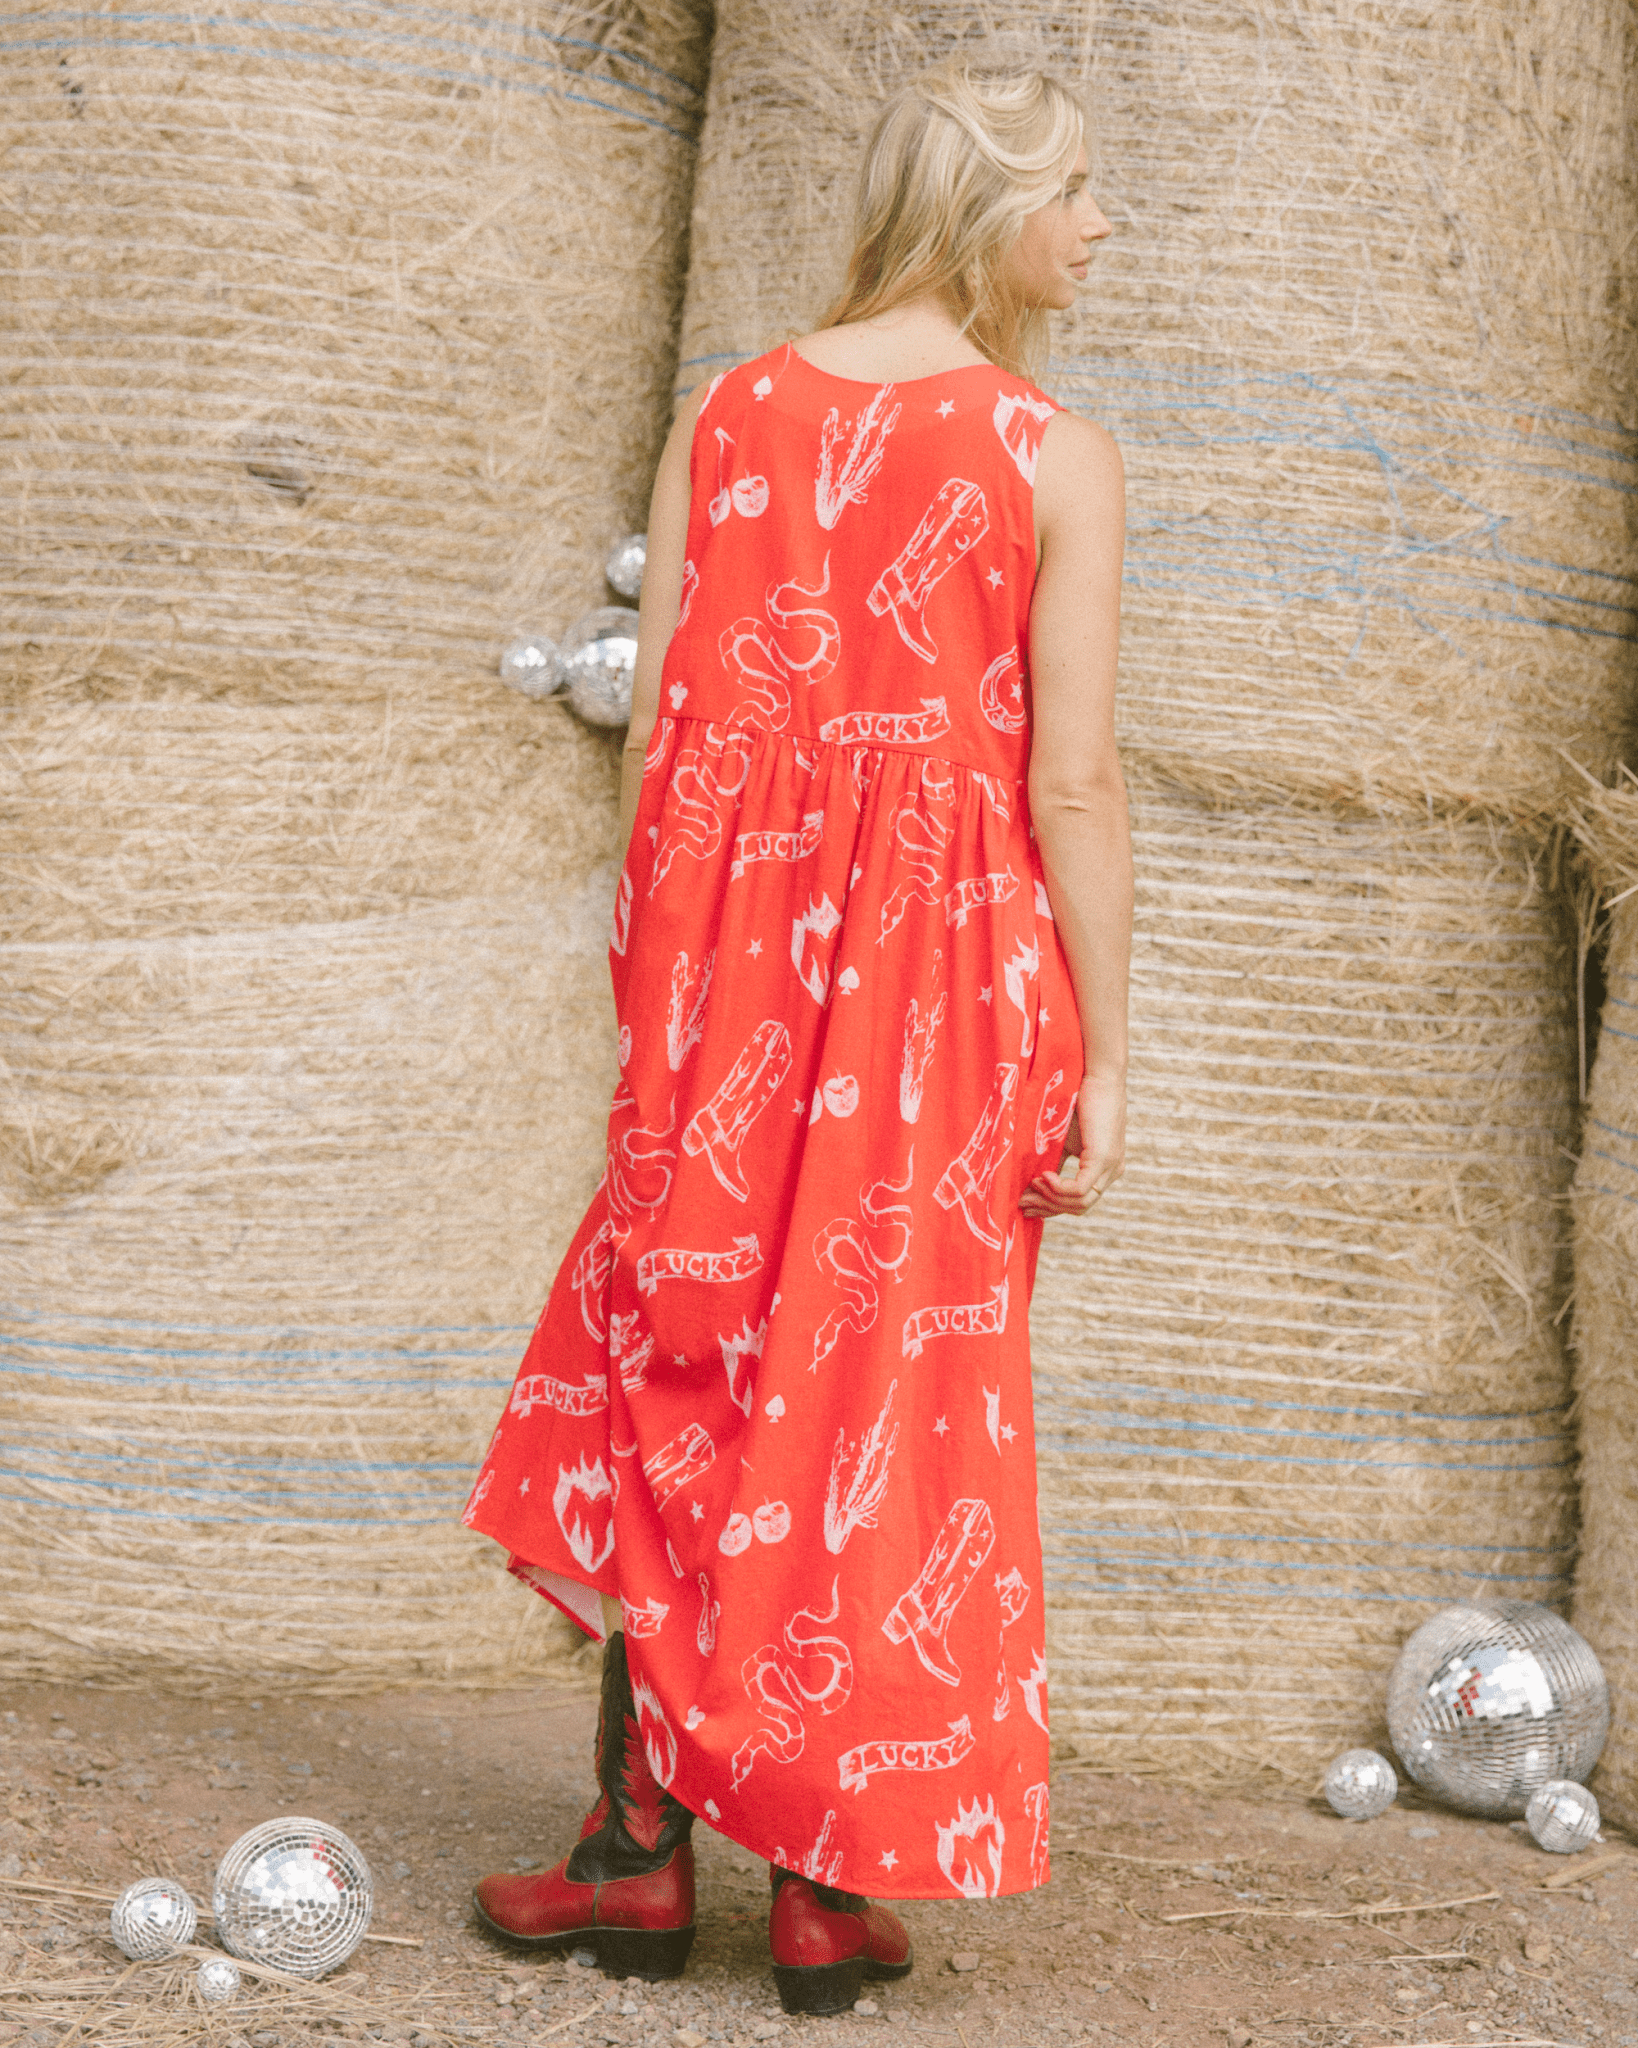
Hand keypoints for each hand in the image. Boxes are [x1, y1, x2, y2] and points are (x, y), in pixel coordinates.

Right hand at [1019, 1071, 1125, 1219]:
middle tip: (1023, 1202)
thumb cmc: (1079, 1102)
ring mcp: (1110, 1167)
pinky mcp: (1102, 1158)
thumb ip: (1055, 1161)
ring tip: (1032, 1184)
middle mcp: (1112, 1172)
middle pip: (1080, 1207)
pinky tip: (1043, 1176)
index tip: (1026, 1204)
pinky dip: (1058, 1188)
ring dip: (1051, 1198)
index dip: (1052, 1207)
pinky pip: (1079, 1189)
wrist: (1097, 1077)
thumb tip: (1031, 1183)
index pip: (1080, 1202)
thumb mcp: (1064, 1139)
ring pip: (1080, 1202)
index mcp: (1105, 1169)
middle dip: (1049, 1207)